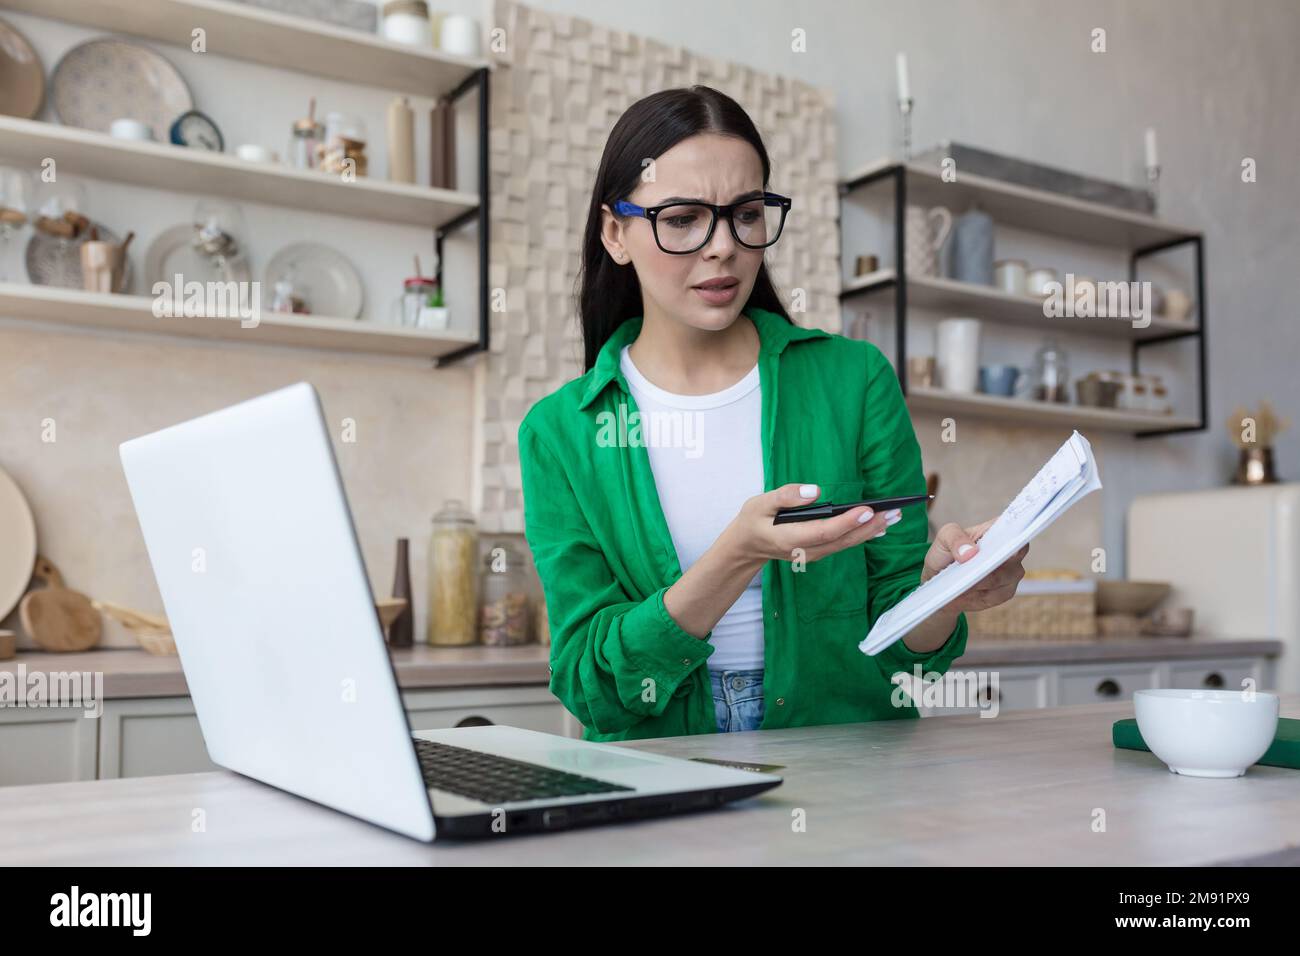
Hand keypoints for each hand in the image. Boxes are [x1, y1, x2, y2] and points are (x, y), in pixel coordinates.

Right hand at [723, 483, 896, 567]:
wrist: (747, 547)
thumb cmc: (753, 521)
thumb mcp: (759, 503)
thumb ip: (785, 496)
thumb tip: (813, 490)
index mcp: (789, 538)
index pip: (824, 531)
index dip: (847, 522)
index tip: (867, 509)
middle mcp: (805, 551)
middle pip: (842, 540)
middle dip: (870, 526)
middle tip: (894, 512)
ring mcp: (813, 554)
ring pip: (847, 544)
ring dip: (871, 531)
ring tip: (894, 516)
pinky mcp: (819, 552)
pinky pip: (844, 544)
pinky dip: (862, 535)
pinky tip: (879, 525)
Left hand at [922, 519, 1028, 613]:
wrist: (939, 581)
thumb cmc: (946, 553)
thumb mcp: (944, 537)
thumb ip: (955, 538)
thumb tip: (971, 552)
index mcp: (999, 531)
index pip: (1017, 530)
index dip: (1016, 537)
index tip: (1007, 544)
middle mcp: (1011, 552)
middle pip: (1013, 558)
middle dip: (993, 564)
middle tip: (973, 568)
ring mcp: (1010, 574)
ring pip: (1003, 579)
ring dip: (982, 582)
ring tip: (962, 582)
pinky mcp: (1004, 593)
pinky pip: (997, 596)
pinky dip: (980, 595)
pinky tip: (965, 593)